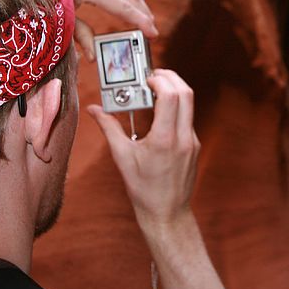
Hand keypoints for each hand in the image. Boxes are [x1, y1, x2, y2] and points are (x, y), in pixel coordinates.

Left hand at [62, 0, 157, 60]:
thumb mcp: (58, 19)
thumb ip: (78, 36)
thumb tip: (93, 57)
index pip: (122, 5)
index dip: (139, 21)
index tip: (153, 34)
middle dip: (142, 13)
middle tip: (152, 30)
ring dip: (136, 4)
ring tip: (145, 20)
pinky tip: (128, 8)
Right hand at [87, 69, 199, 233]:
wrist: (167, 213)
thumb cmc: (143, 190)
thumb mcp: (122, 158)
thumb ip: (109, 128)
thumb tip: (94, 109)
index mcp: (165, 139)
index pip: (171, 96)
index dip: (160, 81)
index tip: (146, 79)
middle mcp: (183, 137)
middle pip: (186, 93)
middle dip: (170, 78)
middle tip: (153, 75)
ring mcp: (192, 141)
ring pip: (190, 104)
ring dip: (174, 90)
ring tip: (155, 89)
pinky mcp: (195, 145)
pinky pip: (187, 117)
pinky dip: (176, 106)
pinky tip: (160, 111)